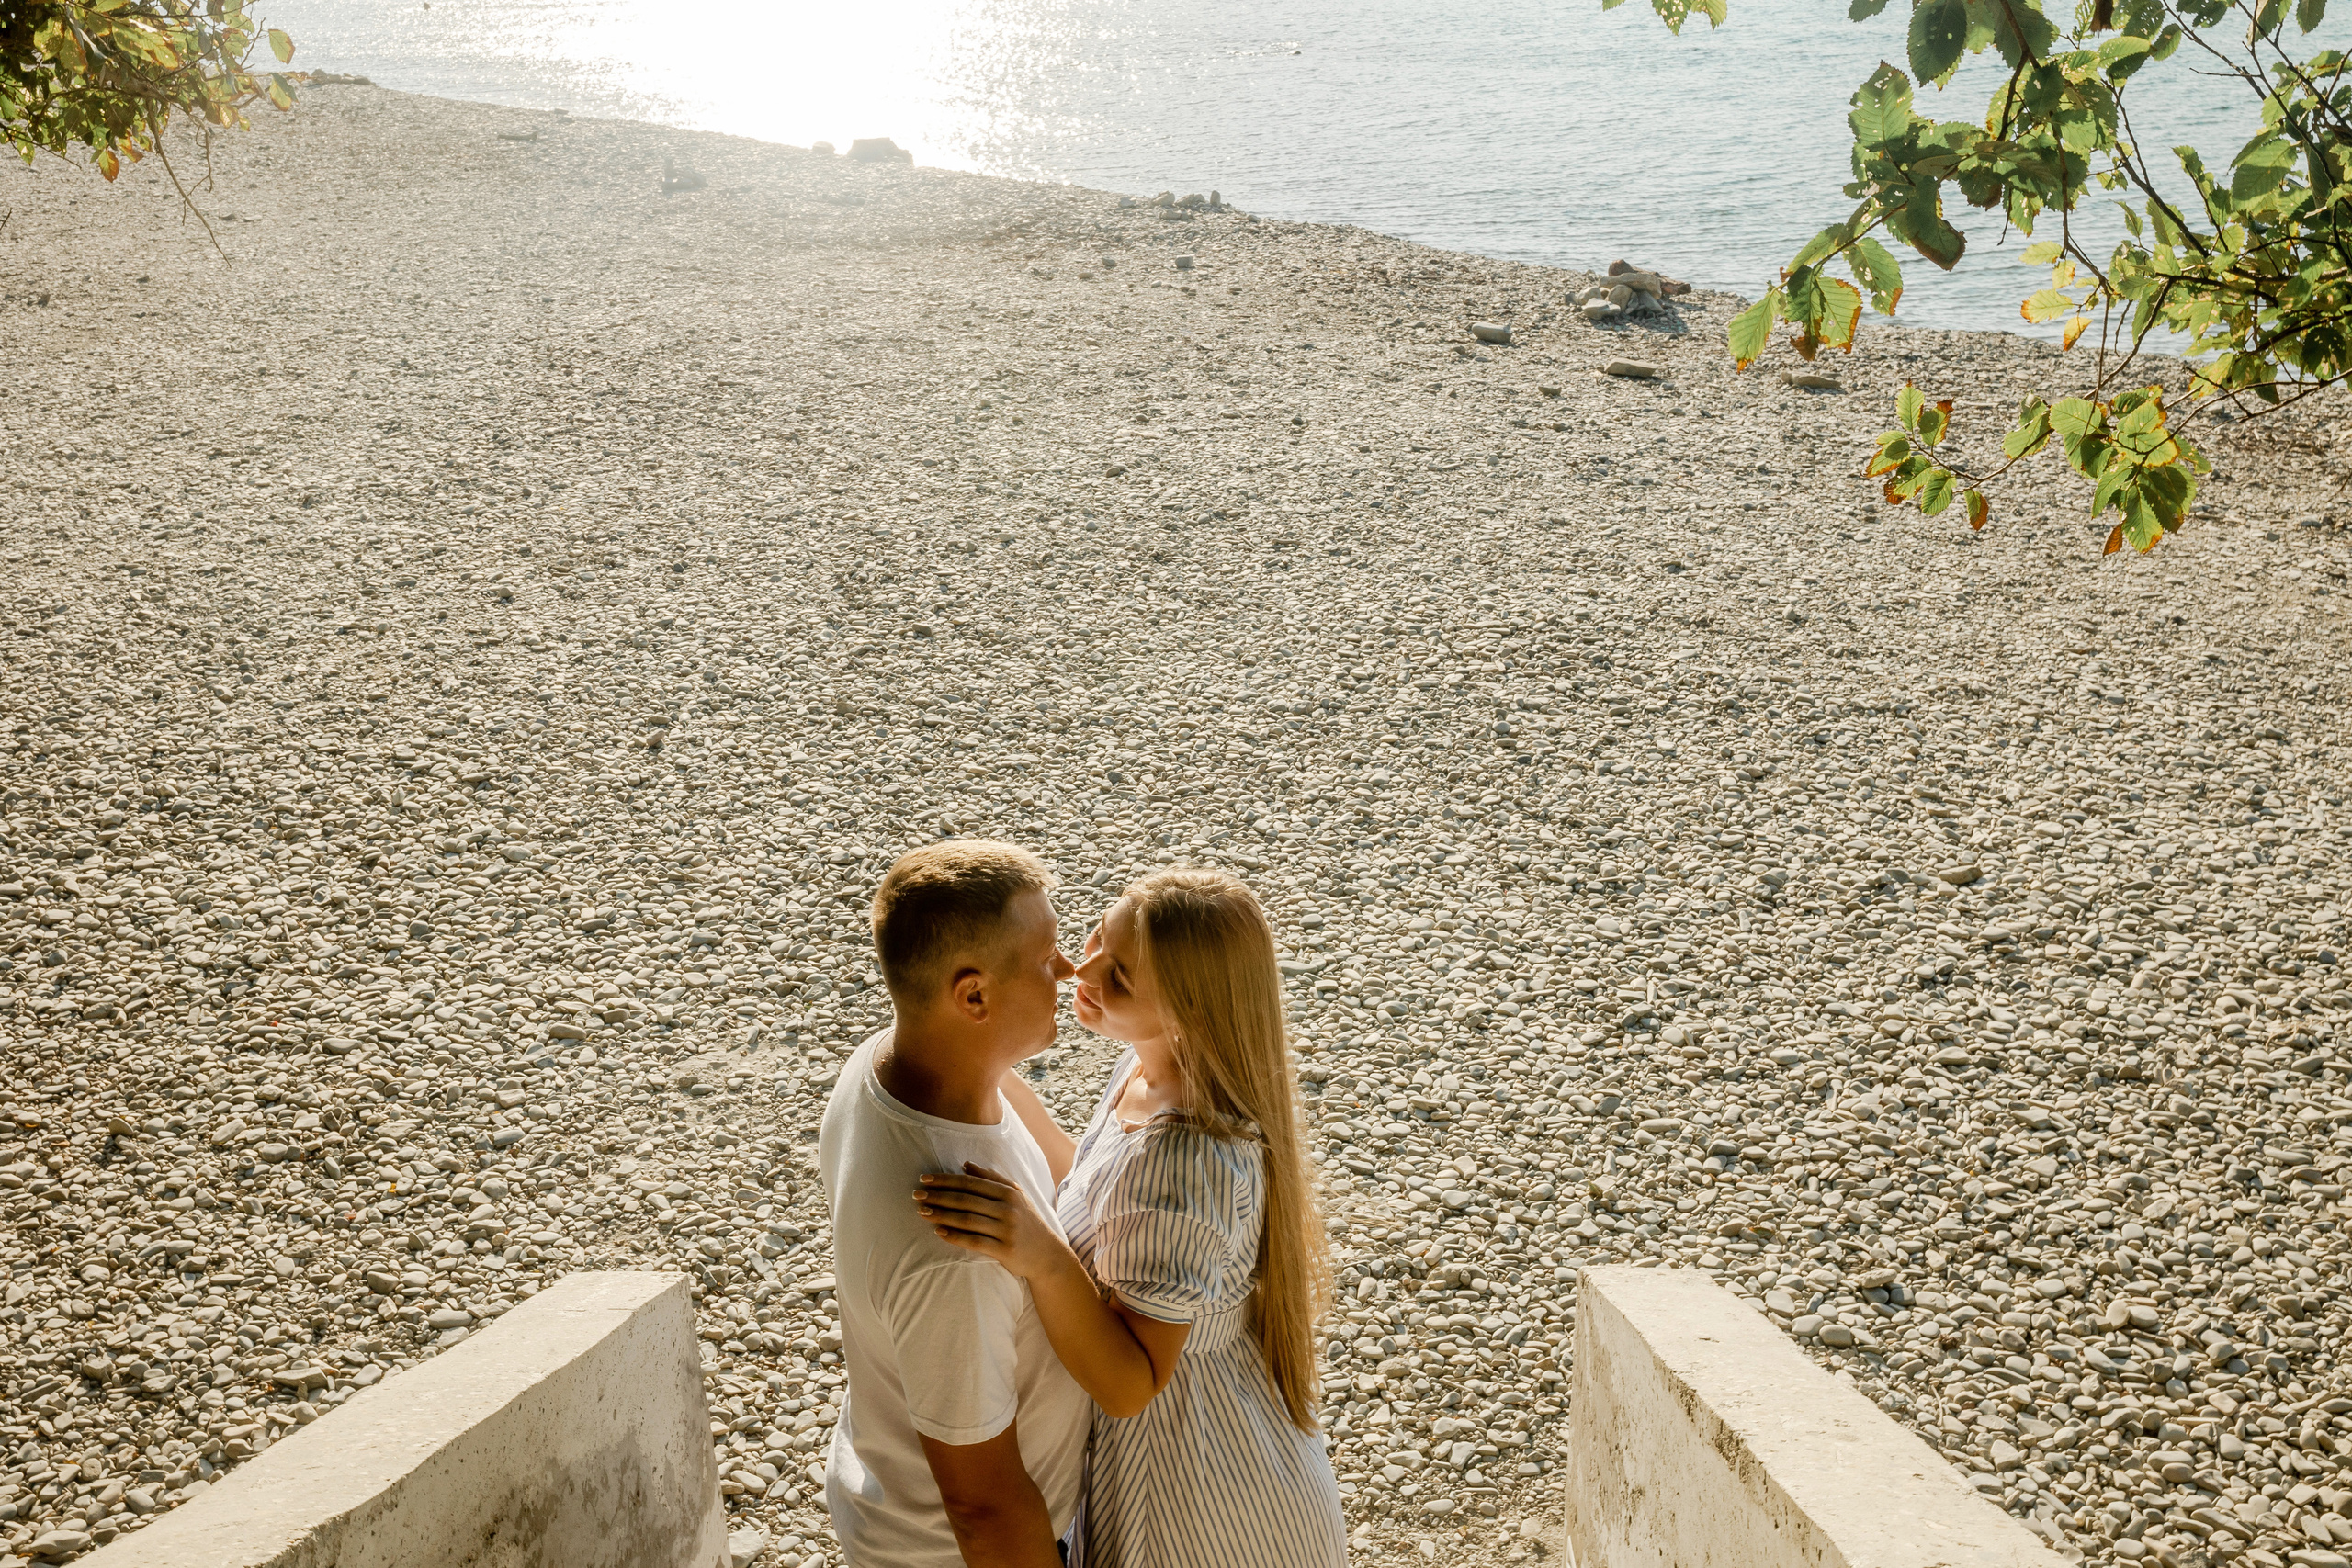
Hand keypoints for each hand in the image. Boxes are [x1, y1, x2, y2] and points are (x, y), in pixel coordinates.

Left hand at [916, 1163, 1074, 1282]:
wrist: (1047, 1254)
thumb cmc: (1027, 1221)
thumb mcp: (1015, 1195)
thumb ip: (992, 1178)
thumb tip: (965, 1164)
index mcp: (1008, 1192)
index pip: (971, 1182)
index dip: (946, 1180)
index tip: (925, 1179)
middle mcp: (1008, 1209)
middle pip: (966, 1200)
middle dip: (939, 1196)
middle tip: (916, 1195)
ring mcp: (1006, 1230)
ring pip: (968, 1220)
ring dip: (942, 1215)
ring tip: (922, 1212)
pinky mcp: (1005, 1250)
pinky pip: (975, 1242)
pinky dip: (955, 1236)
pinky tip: (939, 1232)